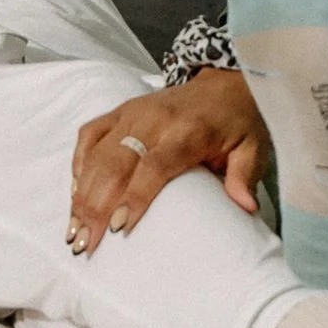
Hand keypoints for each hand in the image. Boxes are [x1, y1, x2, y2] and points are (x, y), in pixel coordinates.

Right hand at [69, 72, 266, 254]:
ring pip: (97, 154)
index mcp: (187, 130)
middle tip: (84, 243)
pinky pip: (89, 135)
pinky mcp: (120, 111)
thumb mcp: (253, 149)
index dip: (135, 196)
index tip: (118, 228)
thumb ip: (244, 176)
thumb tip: (245, 209)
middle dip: (96, 206)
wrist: (225, 84)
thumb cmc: (237, 123)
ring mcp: (132, 113)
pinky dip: (78, 164)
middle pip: (116, 164)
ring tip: (73, 231)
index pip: (154, 165)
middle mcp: (153, 119)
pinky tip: (75, 195)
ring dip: (81, 194)